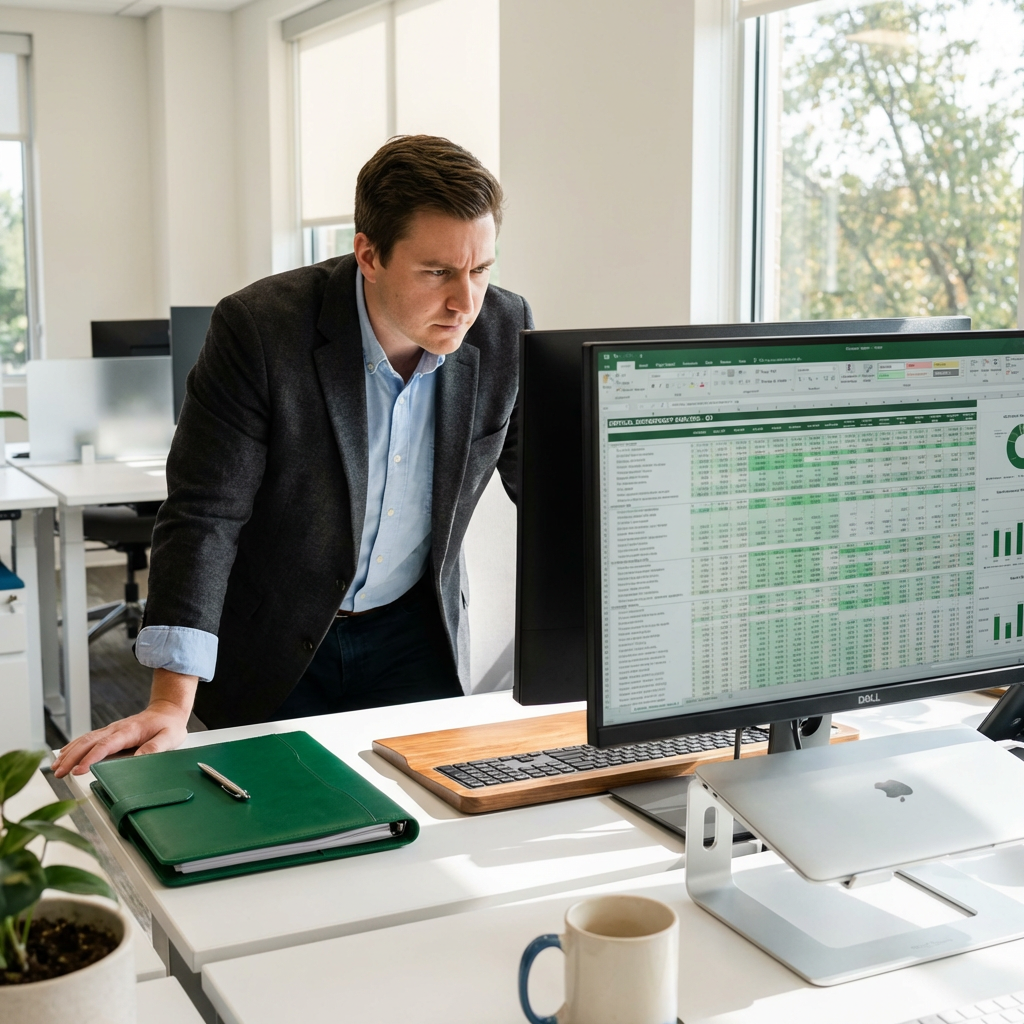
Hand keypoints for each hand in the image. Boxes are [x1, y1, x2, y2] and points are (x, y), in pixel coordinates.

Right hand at [52, 670, 197, 777]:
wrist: (168, 710)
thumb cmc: (169, 725)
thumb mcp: (169, 737)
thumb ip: (154, 748)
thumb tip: (137, 760)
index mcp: (129, 731)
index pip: (105, 745)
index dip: (91, 758)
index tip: (79, 770)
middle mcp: (116, 729)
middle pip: (88, 742)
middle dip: (72, 758)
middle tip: (59, 773)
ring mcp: (111, 729)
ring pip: (85, 740)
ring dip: (69, 753)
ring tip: (56, 767)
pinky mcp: (110, 732)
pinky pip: (88, 738)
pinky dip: (73, 746)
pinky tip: (65, 754)